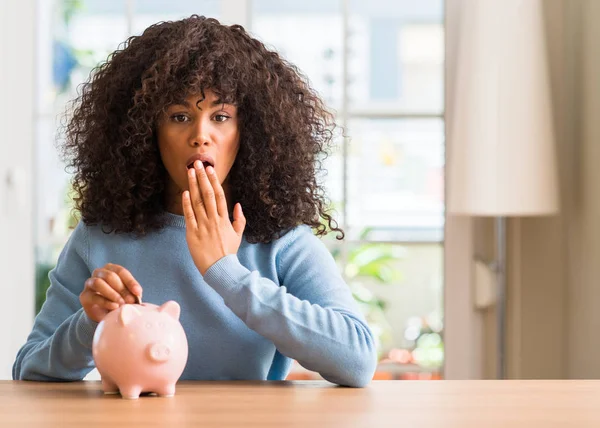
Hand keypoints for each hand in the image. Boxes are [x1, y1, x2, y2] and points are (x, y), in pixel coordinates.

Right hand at [80, 263, 142, 322]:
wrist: (103, 312)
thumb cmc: (117, 299)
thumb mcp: (127, 294)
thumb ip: (131, 293)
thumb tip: (137, 296)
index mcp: (111, 269)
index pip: (120, 271)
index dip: (130, 281)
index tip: (138, 292)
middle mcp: (99, 273)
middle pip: (109, 276)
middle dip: (121, 289)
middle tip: (130, 300)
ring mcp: (89, 283)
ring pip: (98, 283)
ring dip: (112, 294)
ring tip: (121, 303)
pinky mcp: (84, 296)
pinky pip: (94, 296)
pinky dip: (105, 302)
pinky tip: (114, 307)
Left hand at [182, 160, 245, 275]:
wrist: (220, 269)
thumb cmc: (228, 253)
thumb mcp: (238, 235)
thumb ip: (239, 219)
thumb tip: (238, 205)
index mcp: (225, 219)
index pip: (219, 195)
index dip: (214, 180)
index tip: (210, 169)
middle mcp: (214, 219)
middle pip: (207, 194)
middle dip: (202, 177)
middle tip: (197, 163)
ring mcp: (203, 225)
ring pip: (197, 201)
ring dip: (193, 185)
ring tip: (189, 172)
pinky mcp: (193, 233)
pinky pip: (189, 215)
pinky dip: (186, 203)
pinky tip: (185, 192)